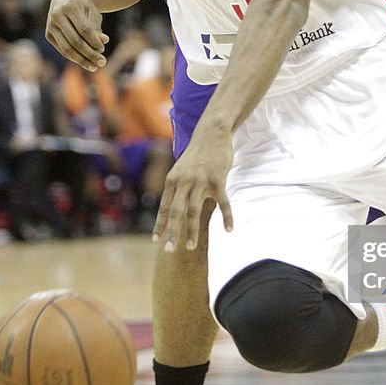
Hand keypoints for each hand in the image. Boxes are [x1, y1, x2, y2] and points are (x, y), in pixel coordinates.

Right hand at [46, 0, 108, 70]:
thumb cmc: (83, 7)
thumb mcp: (92, 13)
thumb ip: (96, 28)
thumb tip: (104, 42)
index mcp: (70, 6)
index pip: (84, 29)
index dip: (94, 41)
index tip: (103, 49)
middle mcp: (57, 15)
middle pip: (75, 41)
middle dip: (90, 54)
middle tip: (102, 62)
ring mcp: (50, 25)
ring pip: (67, 48)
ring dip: (82, 60)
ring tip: (95, 66)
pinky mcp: (48, 34)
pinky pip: (62, 50)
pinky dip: (75, 58)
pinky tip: (86, 62)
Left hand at [153, 130, 234, 252]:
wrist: (212, 133)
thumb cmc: (197, 154)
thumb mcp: (181, 169)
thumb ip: (178, 188)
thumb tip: (174, 208)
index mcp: (173, 180)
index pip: (165, 207)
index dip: (161, 224)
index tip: (156, 240)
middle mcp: (184, 181)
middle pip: (177, 212)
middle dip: (172, 232)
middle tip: (169, 250)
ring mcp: (201, 180)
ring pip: (194, 210)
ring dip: (192, 231)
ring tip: (191, 247)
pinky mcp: (218, 179)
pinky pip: (223, 202)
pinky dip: (227, 217)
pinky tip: (229, 230)